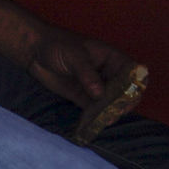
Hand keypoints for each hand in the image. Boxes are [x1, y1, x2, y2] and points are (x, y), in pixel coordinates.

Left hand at [0, 0, 131, 107]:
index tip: (129, 96)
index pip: (132, 72)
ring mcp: (97, 86)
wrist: (34, 51)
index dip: (135, 84)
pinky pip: (95, 109)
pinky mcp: (84, 97)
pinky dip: (97, 116)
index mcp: (111, 58)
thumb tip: (100, 94)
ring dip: (111, 112)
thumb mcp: (73, 56)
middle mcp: (108, 73)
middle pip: (124, 91)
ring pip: (111, 102)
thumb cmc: (57, 45)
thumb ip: (87, 74)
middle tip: (116, 112)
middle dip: (123, 102)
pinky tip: (95, 124)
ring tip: (106, 120)